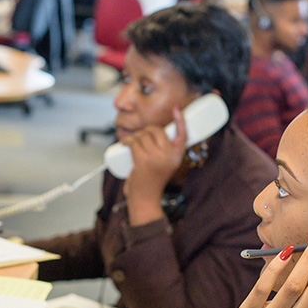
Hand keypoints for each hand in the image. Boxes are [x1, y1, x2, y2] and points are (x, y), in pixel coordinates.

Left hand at [122, 107, 187, 225]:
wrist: (146, 198)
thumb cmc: (154, 180)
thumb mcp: (166, 164)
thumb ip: (165, 150)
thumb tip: (154, 131)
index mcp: (178, 156)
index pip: (183, 134)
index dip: (180, 120)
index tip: (177, 109)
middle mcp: (170, 156)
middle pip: (156, 130)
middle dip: (146, 131)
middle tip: (140, 139)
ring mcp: (157, 158)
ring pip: (143, 136)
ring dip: (134, 137)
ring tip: (132, 145)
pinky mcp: (143, 161)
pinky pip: (134, 143)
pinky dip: (127, 141)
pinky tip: (125, 143)